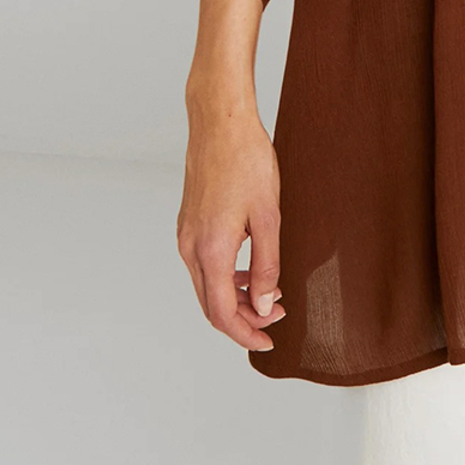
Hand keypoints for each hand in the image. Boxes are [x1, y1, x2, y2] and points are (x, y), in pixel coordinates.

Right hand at [177, 104, 284, 350]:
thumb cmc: (247, 161)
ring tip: (271, 295)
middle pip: (212, 305)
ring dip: (237, 299)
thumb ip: (267, 264)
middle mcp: (190, 248)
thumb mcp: (269, 216)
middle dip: (244, 319)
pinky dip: (227, 278)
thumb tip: (267, 304)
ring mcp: (186, 235)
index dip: (246, 333)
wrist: (220, 123)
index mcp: (211, 250)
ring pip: (207, 286)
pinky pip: (204, 266)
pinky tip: (251, 271)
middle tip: (278, 319)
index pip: (223, 312)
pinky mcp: (189, 224)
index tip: (269, 341)